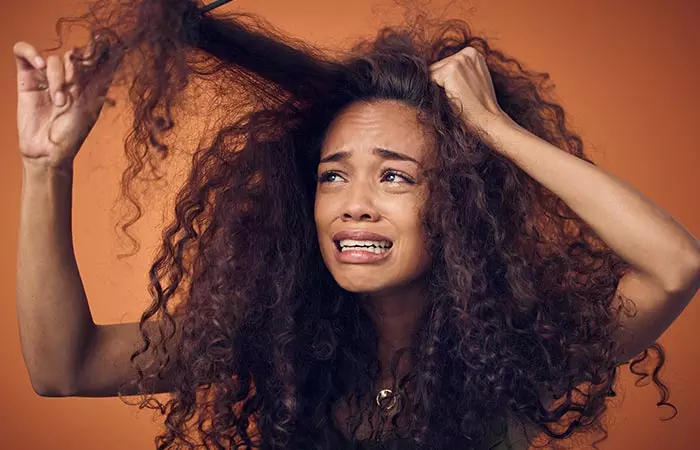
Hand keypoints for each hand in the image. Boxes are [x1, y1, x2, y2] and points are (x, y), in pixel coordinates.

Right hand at [14, 41, 111, 169]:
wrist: (48, 150)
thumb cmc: (73, 133)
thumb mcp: (90, 105)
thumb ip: (97, 80)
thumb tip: (113, 54)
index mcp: (89, 83)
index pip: (95, 57)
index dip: (99, 50)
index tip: (104, 46)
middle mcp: (69, 77)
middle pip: (75, 55)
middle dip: (77, 69)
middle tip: (74, 89)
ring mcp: (47, 76)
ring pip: (55, 59)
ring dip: (58, 78)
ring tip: (59, 101)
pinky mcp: (26, 77)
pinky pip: (23, 51)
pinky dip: (31, 53)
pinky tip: (40, 64)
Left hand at [429, 46, 509, 129]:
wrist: (487, 117)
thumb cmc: (479, 105)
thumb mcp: (473, 80)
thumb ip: (460, 72)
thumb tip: (433, 72)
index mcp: (472, 53)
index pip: (445, 63)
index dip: (444, 81)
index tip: (457, 91)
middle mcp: (466, 52)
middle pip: (437, 66)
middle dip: (439, 82)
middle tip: (456, 96)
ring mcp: (459, 59)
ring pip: (432, 73)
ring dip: (437, 87)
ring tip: (455, 97)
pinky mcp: (450, 69)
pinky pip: (430, 80)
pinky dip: (435, 91)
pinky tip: (451, 97)